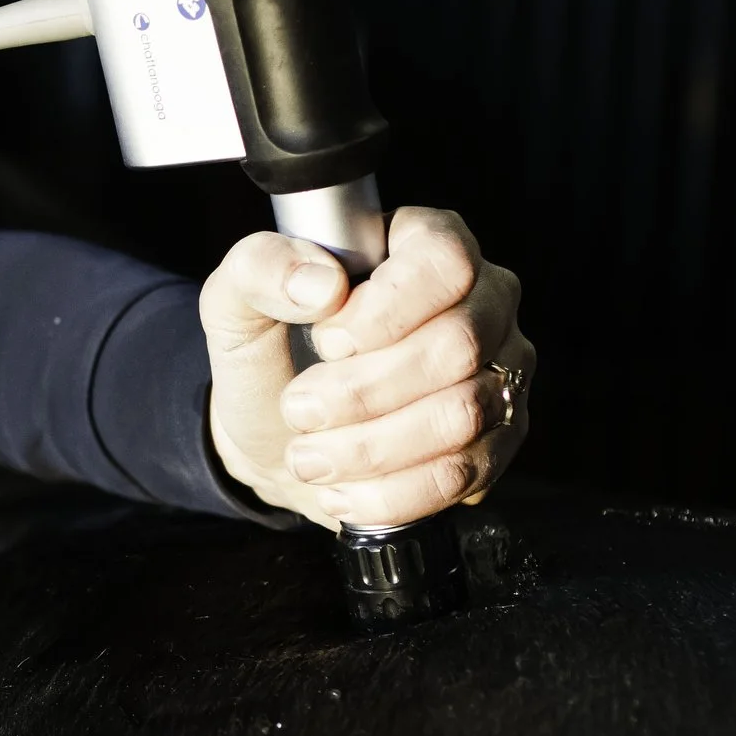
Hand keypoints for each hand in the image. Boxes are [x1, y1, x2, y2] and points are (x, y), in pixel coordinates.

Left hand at [202, 207, 532, 530]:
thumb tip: (318, 283)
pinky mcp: (498, 440)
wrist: (281, 439)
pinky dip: (391, 492)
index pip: (442, 261)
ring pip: (462, 416)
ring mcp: (498, 371)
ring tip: (310, 455)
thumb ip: (257, 270)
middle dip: (363, 392)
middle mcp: (481, 300)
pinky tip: (344, 489)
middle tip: (301, 408)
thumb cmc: (273, 359)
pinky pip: (463, 473)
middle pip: (457, 345)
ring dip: (370, 448)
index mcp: (425, 242)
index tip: (325, 340)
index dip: (384, 310)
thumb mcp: (237, 304)